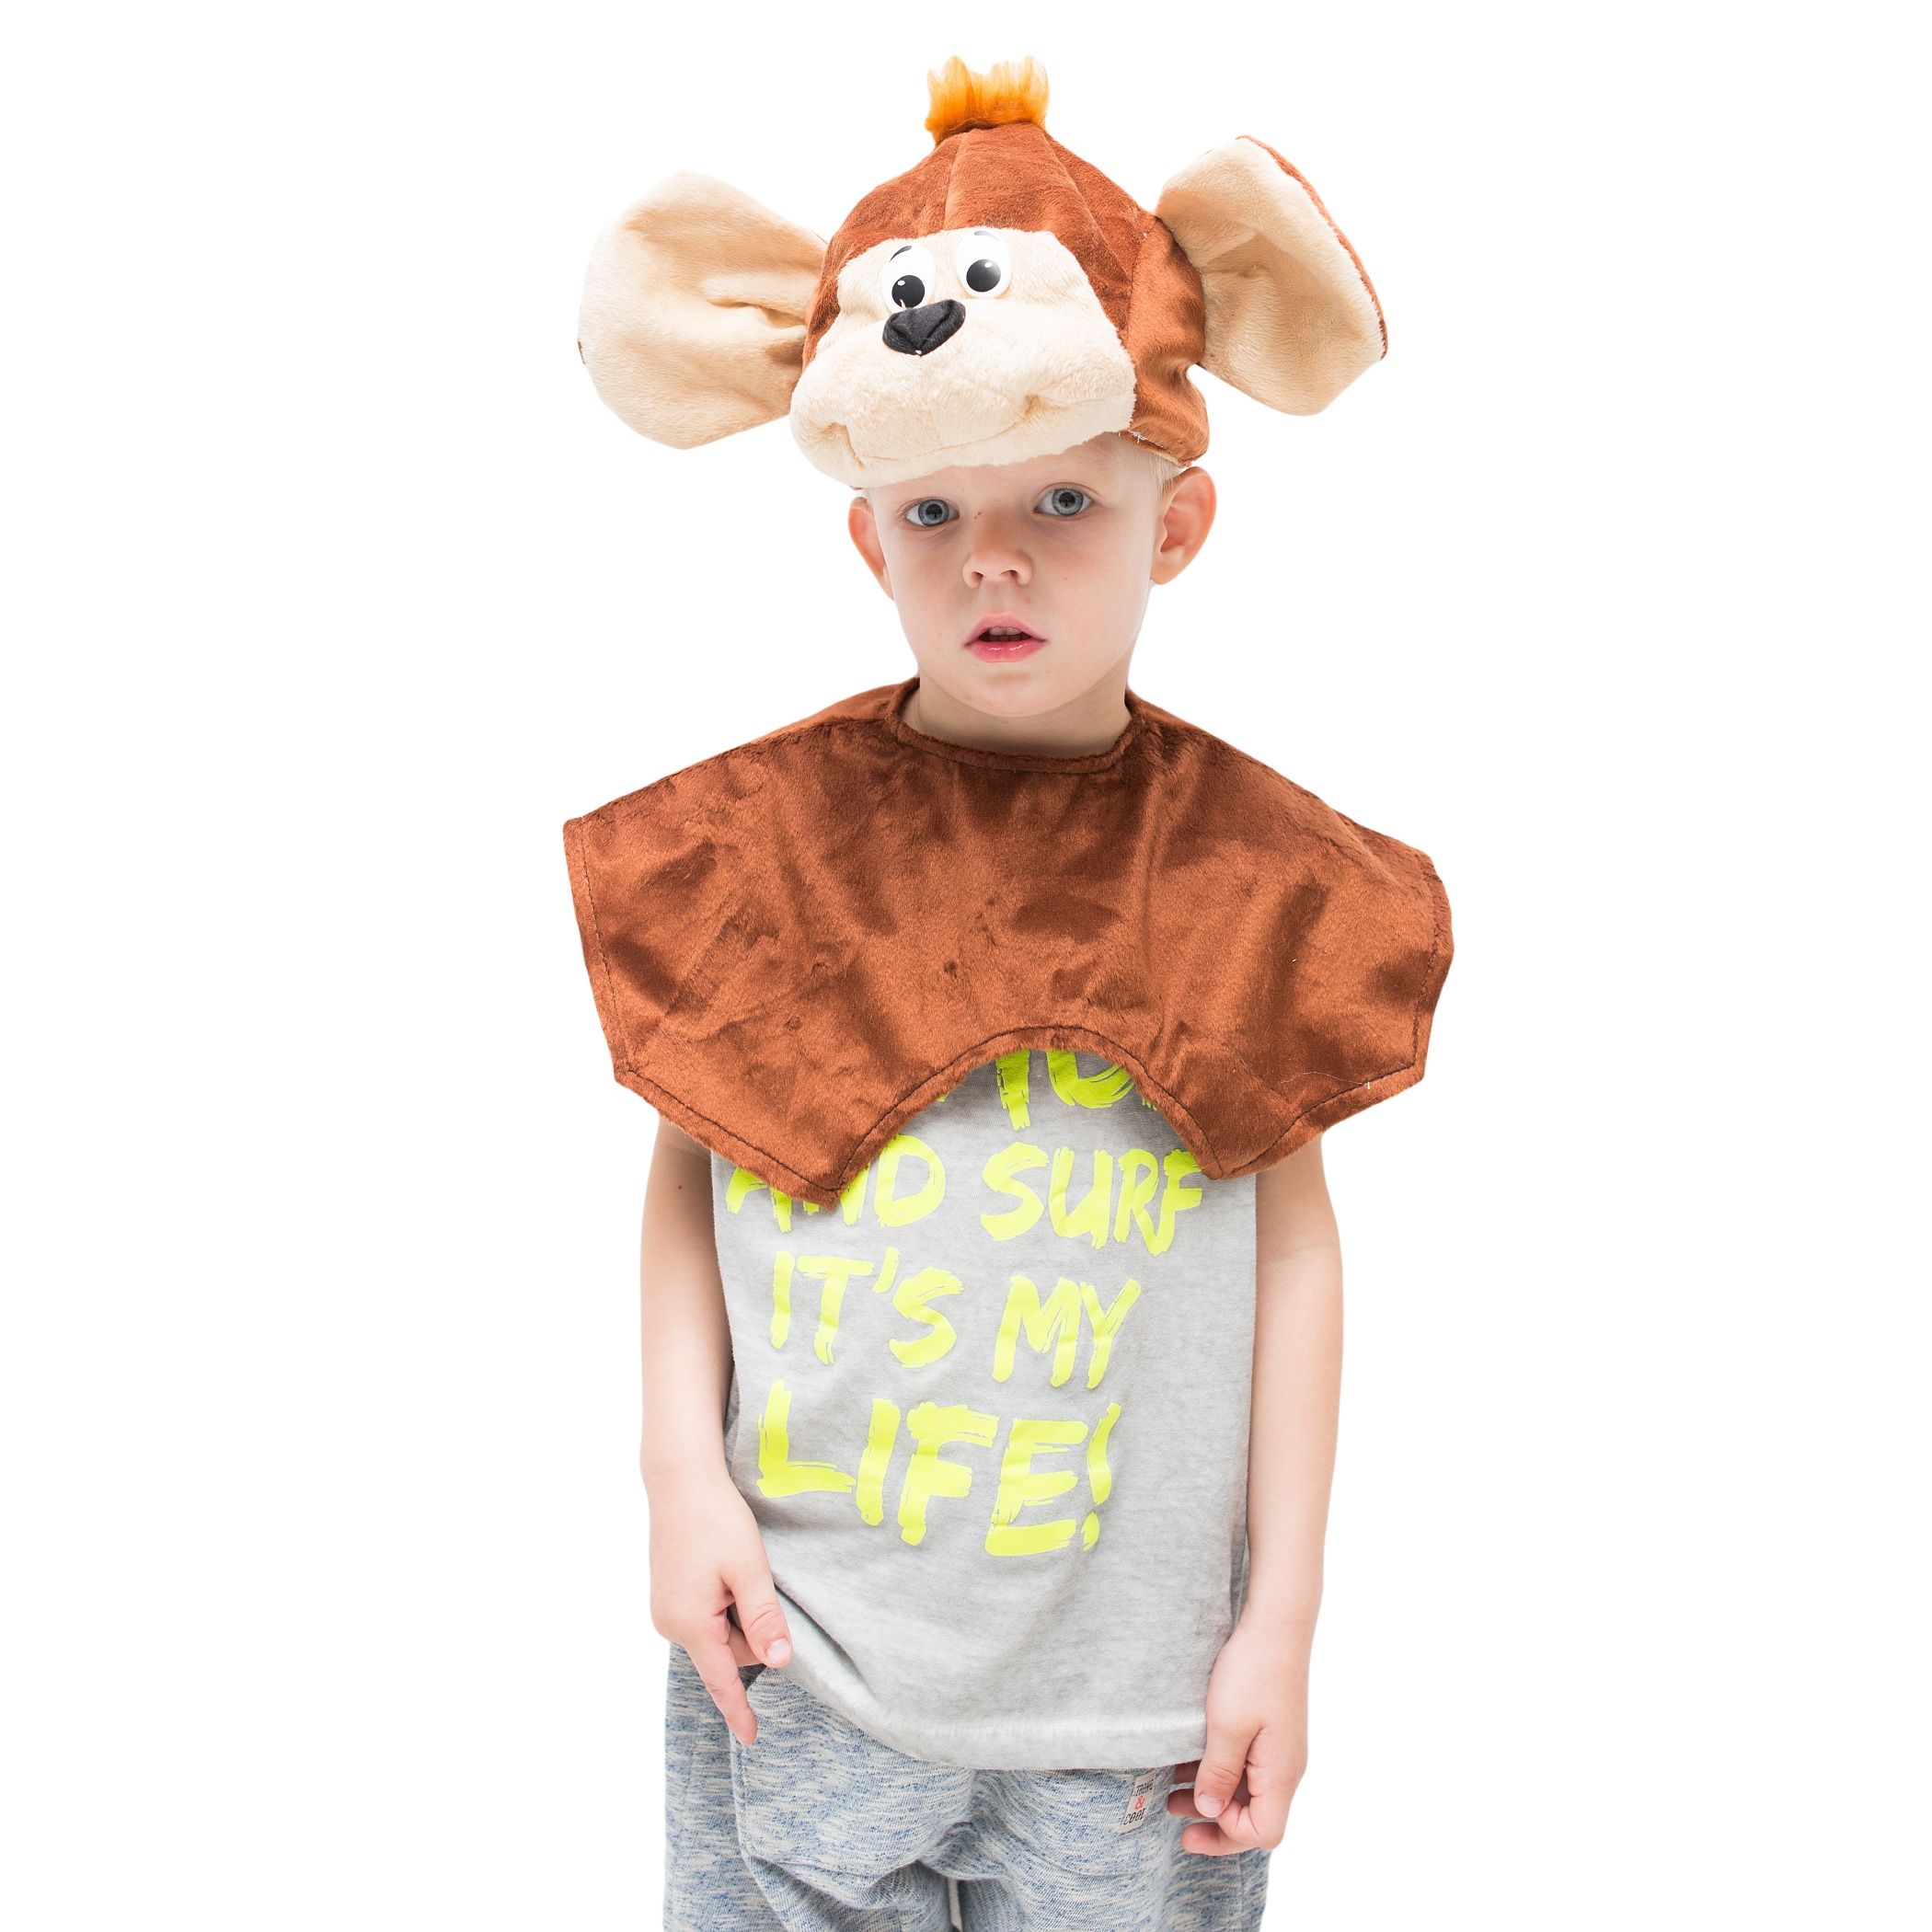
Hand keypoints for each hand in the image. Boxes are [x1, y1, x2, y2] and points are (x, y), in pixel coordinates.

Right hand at [646, 1465, 794, 1746]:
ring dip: (736, 1612)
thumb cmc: (716, 1519)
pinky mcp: (667, 1596)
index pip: (722, 1681)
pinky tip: (724, 1571)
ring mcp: (665, 1610)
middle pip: (728, 1651)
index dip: (739, 1710)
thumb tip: (779, 1663)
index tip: (752, 1738)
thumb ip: (763, 1618)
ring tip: (736, 1568)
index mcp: (691, 1623)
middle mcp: (670, 1623)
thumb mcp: (749, 1569)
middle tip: (754, 1578)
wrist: (679, 1480)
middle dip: (751, 1628)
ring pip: (718, 1633)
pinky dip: (723, 1604)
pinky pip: (704, 1617)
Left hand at [1166, 1612, 1309, 1853]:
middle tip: (1172, 1811)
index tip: (1190, 1825)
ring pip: (1247, 1790)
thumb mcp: (1227, 1726)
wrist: (1276, 1624)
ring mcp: (1278, 1749)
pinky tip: (1187, 1759)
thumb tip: (1210, 1811)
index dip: (1226, 1836)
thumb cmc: (1253, 1672)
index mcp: (1280, 1773)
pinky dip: (1217, 1769)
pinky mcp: (1269, 1731)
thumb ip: (1219, 1773)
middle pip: (1255, 1816)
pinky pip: (1246, 1765)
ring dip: (1211, 1794)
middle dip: (1213, 1820)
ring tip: (1171, 1789)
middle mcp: (1285, 1767)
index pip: (1263, 1832)